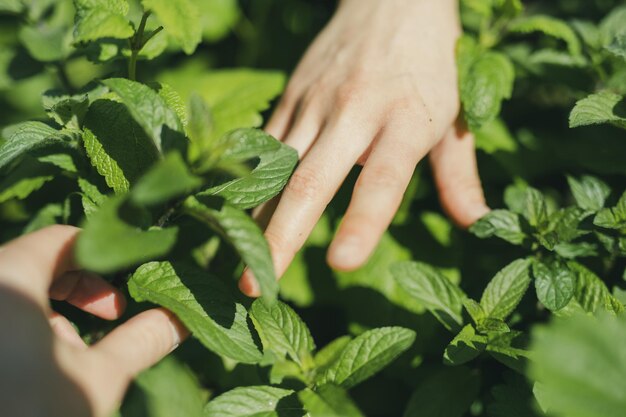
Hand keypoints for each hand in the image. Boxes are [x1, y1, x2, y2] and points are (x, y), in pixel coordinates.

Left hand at [0, 226, 187, 416]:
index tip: (133, 281)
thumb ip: (142, 340)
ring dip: (56, 313)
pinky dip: (29, 328)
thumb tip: (179, 320)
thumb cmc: (31, 413)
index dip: (106, 256)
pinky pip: (4, 314)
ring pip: (18, 291)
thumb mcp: (96, 378)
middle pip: (38, 262)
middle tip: (115, 312)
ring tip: (81, 351)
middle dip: (83, 288)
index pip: (63, 241)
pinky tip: (49, 364)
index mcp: (8, 278)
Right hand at [240, 0, 488, 294]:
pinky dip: (250, 183)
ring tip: (238, 263)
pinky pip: (266, 144)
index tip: (341, 263)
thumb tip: (478, 225)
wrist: (391, 0)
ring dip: (254, 216)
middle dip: (282, 235)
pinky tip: (239, 217)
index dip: (363, 221)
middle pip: (311, 179)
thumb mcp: (456, 115)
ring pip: (276, 166)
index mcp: (404, 119)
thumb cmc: (430, 64)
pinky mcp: (292, 94)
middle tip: (256, 284)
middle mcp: (354, 110)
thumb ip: (460, 174)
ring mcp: (315, 101)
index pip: (382, 179)